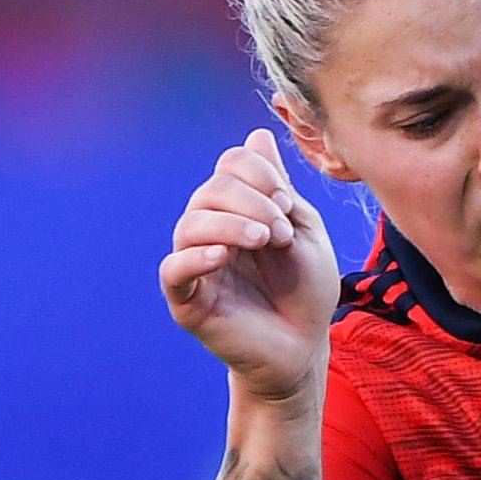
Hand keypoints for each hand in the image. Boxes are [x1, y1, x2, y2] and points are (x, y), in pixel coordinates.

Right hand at [160, 130, 336, 399]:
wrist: (304, 346)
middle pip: (210, 191)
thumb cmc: (305, 290)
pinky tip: (222, 257)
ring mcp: (195, 262)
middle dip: (249, 201)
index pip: (229, 166)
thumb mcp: (304, 232)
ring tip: (264, 240)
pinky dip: (195, 257)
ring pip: (190, 224)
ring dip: (229, 224)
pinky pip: (174, 269)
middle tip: (281, 230)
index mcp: (238, 208)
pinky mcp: (187, 299)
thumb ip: (280, 188)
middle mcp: (210, 229)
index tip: (288, 202)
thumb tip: (258, 133)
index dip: (257, 173)